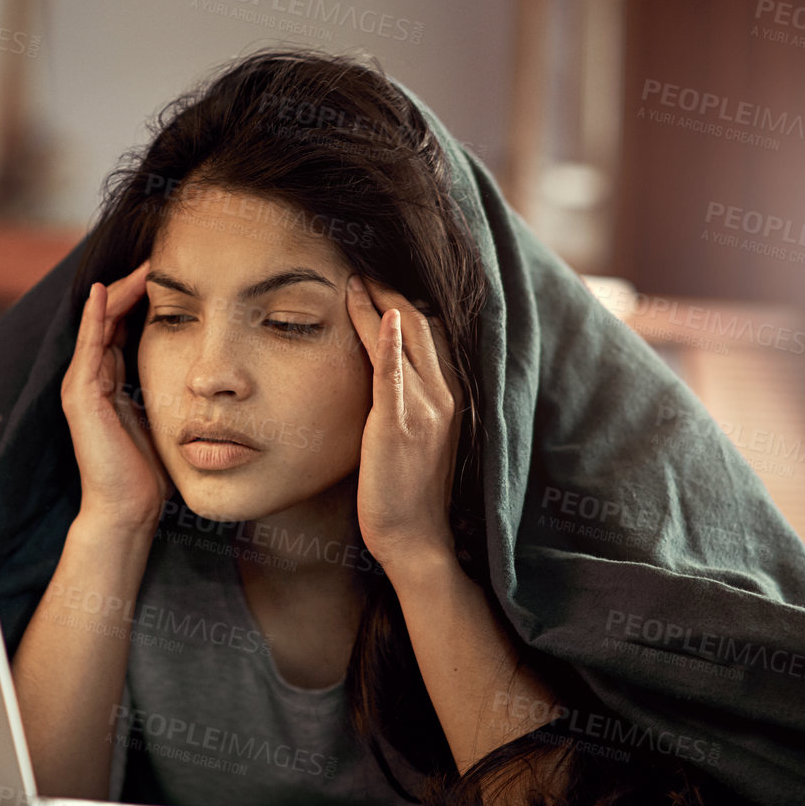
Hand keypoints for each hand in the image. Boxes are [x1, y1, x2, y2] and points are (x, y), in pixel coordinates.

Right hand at [61, 259, 172, 531]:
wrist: (127, 510)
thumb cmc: (148, 474)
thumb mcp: (165, 420)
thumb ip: (171, 394)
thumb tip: (203, 377)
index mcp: (113, 383)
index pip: (126, 328)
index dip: (146, 300)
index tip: (174, 276)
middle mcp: (93, 379)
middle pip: (112, 318)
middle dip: (135, 288)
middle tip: (161, 258)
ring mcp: (82, 386)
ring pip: (99, 324)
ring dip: (120, 292)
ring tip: (144, 266)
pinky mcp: (80, 396)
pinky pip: (88, 346)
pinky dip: (95, 317)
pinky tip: (106, 292)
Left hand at [345, 273, 463, 571]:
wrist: (416, 538)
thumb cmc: (408, 492)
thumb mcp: (415, 436)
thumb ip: (407, 401)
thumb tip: (385, 375)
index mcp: (452, 396)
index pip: (431, 331)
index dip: (405, 301)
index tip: (379, 280)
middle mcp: (445, 395)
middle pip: (420, 324)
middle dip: (389, 290)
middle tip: (361, 267)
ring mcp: (426, 409)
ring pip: (405, 338)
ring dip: (377, 301)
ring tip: (353, 278)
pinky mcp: (399, 424)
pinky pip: (394, 373)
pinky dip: (385, 339)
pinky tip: (377, 312)